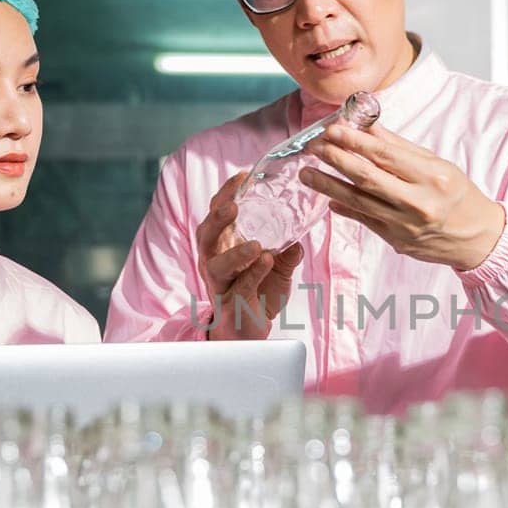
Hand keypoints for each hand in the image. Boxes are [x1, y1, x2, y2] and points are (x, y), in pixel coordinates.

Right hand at [196, 172, 304, 339]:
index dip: (227, 194)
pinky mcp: (231, 303)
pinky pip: (241, 286)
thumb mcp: (278, 268)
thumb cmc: (258, 293)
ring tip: (256, 244)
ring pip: (216, 264)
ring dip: (235, 252)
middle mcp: (214, 261)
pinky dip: (254, 273)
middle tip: (233, 206)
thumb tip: (301, 237)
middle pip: (206, 235)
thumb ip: (288, 251)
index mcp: (222, 245)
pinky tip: (267, 261)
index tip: (243, 176)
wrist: (249, 332)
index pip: (217, 214)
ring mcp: (220, 283)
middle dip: (217, 218)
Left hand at [301, 121, 505, 269]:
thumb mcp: (437, 164)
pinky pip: (364, 220)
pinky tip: (329, 198)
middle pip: (367, 177)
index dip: (354, 141)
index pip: (385, 154)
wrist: (476, 237)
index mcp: (432, 176)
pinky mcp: (396, 241)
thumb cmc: (459, 196)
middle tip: (314, 147)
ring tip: (307, 173)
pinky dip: (345, 207)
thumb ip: (400, 147)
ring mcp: (405, 225)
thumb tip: (369, 126)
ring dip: (328, 185)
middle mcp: (418, 202)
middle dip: (335, 159)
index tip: (332, 129)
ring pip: (358, 201)